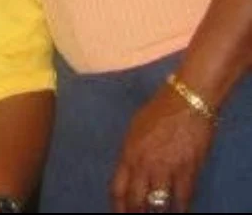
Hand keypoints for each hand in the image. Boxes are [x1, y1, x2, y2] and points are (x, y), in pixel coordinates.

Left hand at [110, 84, 214, 212]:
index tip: (118, 212)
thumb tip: (130, 170)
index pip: (117, 187)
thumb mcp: (134, 129)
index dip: (118, 204)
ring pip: (158, 202)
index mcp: (128, 153)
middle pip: (136, 199)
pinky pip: (182, 197)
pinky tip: (179, 211)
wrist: (186, 102)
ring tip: (157, 214)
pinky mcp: (187, 170)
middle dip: (135, 211)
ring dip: (157, 211)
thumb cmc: (158, 111)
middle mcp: (143, 164)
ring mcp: (166, 168)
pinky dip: (180, 207)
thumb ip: (131, 152)